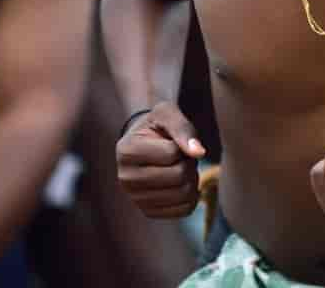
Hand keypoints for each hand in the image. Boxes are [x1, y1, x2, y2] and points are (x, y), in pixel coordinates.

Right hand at [115, 102, 205, 217]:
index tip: (174, 141)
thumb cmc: (157, 125)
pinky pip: (184, 210)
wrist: (145, 143)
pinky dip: (192, 195)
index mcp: (126, 151)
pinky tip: (182, 183)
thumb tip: (199, 153)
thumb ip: (183, 129)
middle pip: (179, 176)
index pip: (171, 154)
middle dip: (189, 162)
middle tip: (183, 155)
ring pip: (184, 194)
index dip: (182, 145)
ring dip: (192, 178)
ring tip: (181, 166)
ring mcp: (135, 198)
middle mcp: (125, 179)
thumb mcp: (167, 113)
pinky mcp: (148, 212)